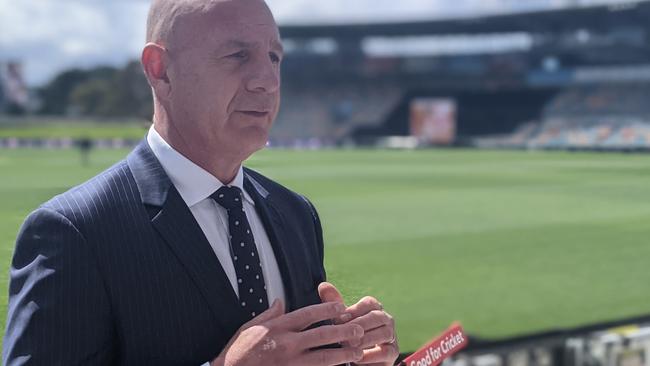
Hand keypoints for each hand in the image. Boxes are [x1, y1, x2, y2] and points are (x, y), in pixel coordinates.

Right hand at [211, 299, 364, 365]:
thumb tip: (280, 301)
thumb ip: (268, 314)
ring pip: (324, 357)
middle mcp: (286, 344)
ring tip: (358, 352)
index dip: (327, 308)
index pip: (309, 314)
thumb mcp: (248, 328)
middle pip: (322, 334)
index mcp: (277, 328)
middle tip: (359, 329)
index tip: (341, 307)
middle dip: (344, 331)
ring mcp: (290, 364)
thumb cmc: (237, 353)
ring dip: (344, 354)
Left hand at [319, 282, 398, 365]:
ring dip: (366, 339)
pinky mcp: (393, 353)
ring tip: (349, 345)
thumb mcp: (340, 321)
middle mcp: (386, 320)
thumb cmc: (349, 336)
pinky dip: (371, 355)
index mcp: (374, 309)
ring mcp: (391, 337)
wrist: (356, 360)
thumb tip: (323, 285)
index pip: (370, 303)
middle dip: (360, 324)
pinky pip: (386, 352)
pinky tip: (357, 358)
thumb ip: (334, 304)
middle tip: (344, 333)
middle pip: (378, 316)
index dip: (355, 310)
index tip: (341, 319)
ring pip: (385, 333)